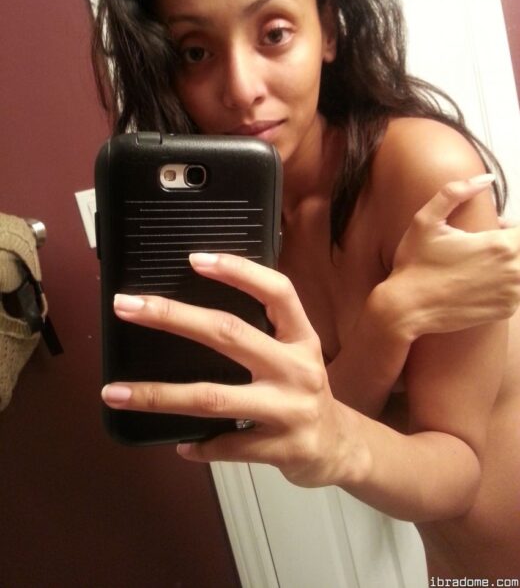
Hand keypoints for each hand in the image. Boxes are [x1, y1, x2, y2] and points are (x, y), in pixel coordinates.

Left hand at [101, 253, 357, 487]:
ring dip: (159, 395)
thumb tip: (192, 314)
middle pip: (230, 334)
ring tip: (115, 391)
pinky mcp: (280, 449)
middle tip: (128, 306)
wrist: (341, 448)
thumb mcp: (297, 354)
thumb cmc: (305, 392)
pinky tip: (177, 444)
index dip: (238, 271)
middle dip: (174, 317)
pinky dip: (197, 445)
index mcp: (302, 338)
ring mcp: (289, 410)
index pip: (277, 292)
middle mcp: (298, 368)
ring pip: (213, 397)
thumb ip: (261, 333)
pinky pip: (226, 447)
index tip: (194, 259)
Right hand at [386, 175, 519, 337]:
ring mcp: (511, 293)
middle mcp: (513, 271)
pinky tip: (478, 284)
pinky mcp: (506, 310)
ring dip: (510, 265)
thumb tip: (487, 178)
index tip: (495, 227)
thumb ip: (455, 192)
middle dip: (510, 245)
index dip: (511, 227)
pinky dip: (506, 285)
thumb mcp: (425, 220)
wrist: (406, 308)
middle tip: (482, 248)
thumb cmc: (414, 263)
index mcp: (499, 246)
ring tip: (480, 266)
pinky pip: (518, 291)